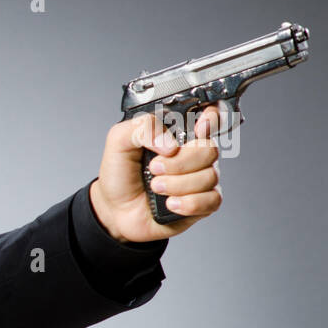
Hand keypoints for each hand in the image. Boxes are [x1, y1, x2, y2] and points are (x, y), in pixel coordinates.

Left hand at [90, 103, 222, 242]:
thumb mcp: (119, 142)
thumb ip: (141, 128)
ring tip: (156, 187)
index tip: (198, 129)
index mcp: (178, 135)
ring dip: (177, 184)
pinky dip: (188, 203)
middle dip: (180, 162)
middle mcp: (193, 155)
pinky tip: (170, 203)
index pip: (210, 118)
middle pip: (210, 150)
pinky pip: (212, 200)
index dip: (212, 119)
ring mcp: (200, 179)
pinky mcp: (202, 204)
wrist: (115, 210)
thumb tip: (169, 142)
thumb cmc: (120, 175)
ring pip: (210, 176)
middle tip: (154, 168)